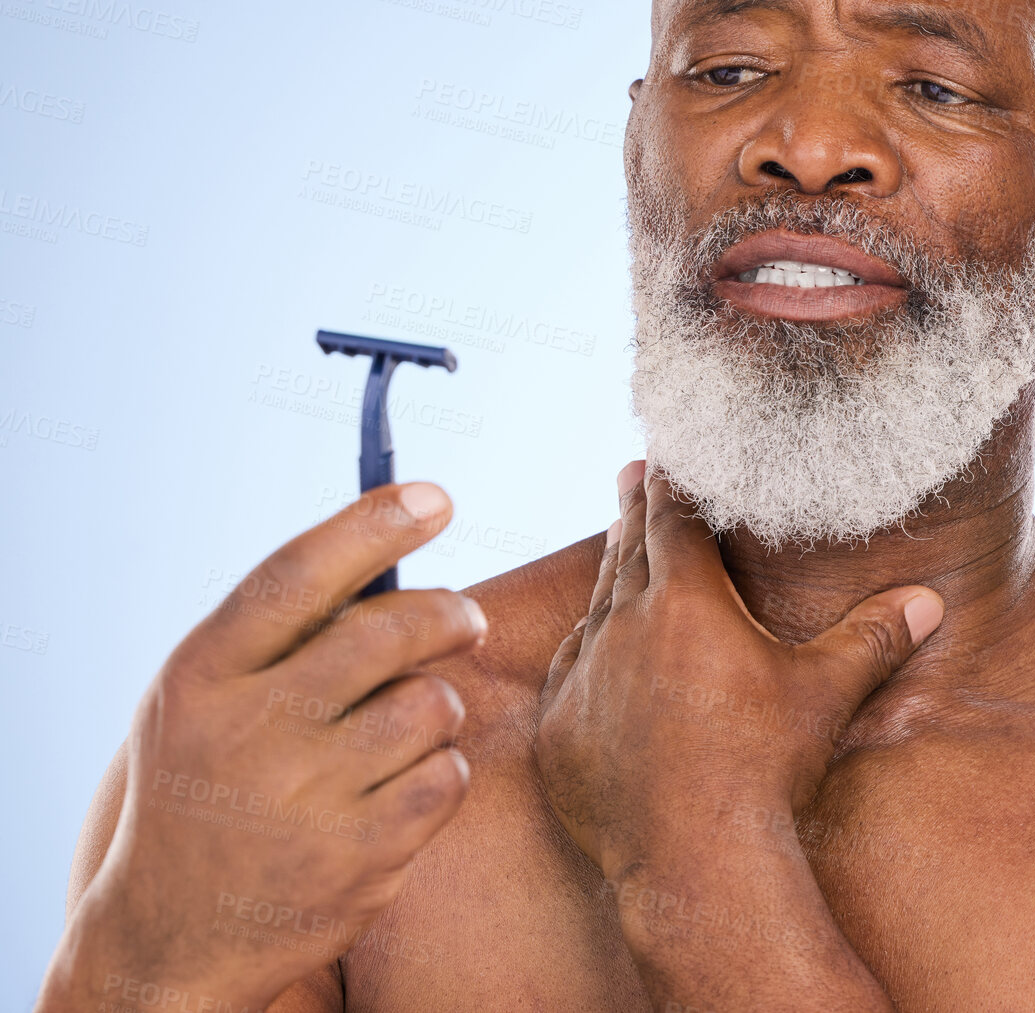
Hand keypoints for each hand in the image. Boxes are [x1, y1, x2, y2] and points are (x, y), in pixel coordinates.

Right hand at [38, 483, 484, 1011]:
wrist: (171, 934)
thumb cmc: (207, 780)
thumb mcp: (205, 697)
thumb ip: (282, 632)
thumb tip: (395, 548)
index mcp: (201, 676)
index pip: (296, 577)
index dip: (372, 526)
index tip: (435, 498)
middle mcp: (249, 732)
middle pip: (388, 634)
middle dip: (446, 614)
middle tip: (465, 619)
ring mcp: (305, 800)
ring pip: (431, 704)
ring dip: (435, 706)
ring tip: (401, 728)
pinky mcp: (359, 856)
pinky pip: (446, 774)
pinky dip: (439, 772)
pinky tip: (396, 790)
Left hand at [534, 460, 942, 881]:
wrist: (696, 862)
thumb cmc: (766, 770)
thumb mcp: (826, 694)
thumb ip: (873, 637)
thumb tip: (929, 602)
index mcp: (685, 603)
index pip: (673, 521)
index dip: (670, 483)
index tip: (661, 453)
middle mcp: (623, 628)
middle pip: (627, 552)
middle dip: (634, 512)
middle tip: (630, 476)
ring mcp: (583, 680)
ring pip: (596, 608)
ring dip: (610, 575)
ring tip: (617, 548)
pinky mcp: (558, 732)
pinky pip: (568, 672)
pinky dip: (585, 648)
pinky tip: (591, 644)